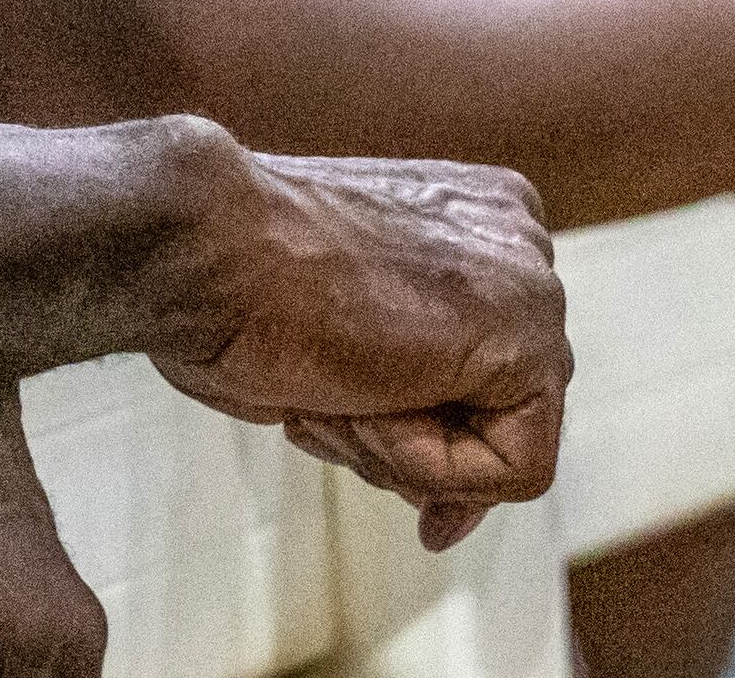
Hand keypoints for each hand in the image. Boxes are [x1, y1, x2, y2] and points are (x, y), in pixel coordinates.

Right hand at [149, 132, 566, 549]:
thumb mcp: (339, 337)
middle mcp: (515, 238)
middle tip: (324, 400)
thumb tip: (451, 517)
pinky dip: (430, 466)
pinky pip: (516, 467)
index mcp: (471, 217)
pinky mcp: (530, 339)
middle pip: (500, 407)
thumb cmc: (233, 288)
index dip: (419, 427)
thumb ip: (408, 394)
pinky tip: (361, 397)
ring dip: (403, 449)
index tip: (345, 414)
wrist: (203, 244)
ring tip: (328, 384)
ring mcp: (531, 281)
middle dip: (412, 443)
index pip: (487, 367)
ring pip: (504, 443)